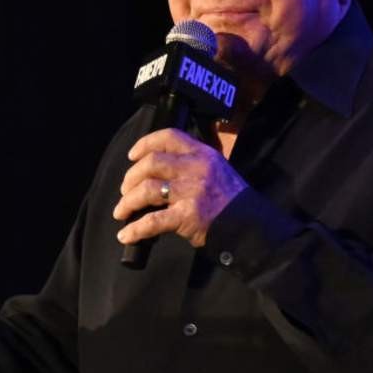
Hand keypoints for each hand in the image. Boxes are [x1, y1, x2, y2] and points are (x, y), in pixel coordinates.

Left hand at [113, 128, 247, 247]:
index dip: (145, 143)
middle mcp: (195, 168)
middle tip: (125, 191)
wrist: (252, 226)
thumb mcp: (217, 169)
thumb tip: (159, 171)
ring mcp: (190, 192)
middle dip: (130, 178)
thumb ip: (193, 165)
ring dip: (127, 202)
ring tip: (121, 212)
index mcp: (202, 153)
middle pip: (151, 164)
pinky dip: (135, 229)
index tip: (132, 156)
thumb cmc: (233, 200)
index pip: (169, 136)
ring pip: (146, 190)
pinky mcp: (187, 216)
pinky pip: (152, 221)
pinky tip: (126, 235)